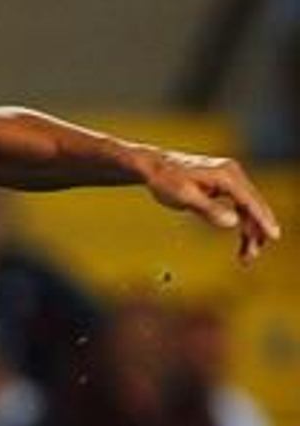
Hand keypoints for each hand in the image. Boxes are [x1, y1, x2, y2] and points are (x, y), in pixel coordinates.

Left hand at [143, 151, 281, 263]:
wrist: (153, 167)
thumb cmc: (165, 180)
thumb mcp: (183, 196)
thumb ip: (208, 209)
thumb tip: (233, 222)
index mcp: (225, 175)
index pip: (250, 200)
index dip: (262, 220)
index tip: (273, 236)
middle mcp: (232, 174)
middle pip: (253, 206)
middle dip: (256, 232)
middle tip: (250, 257)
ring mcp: (229, 179)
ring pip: (248, 208)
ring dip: (250, 231)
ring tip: (246, 257)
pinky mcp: (224, 186)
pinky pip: (240, 206)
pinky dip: (242, 223)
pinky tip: (243, 240)